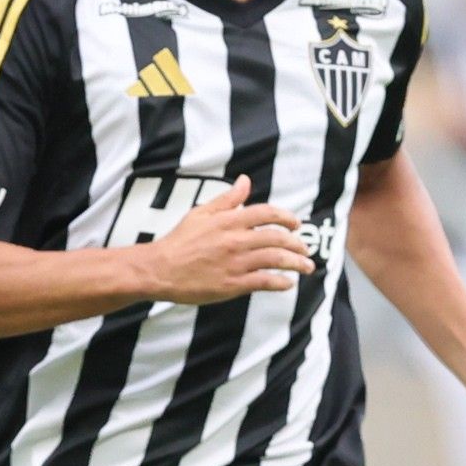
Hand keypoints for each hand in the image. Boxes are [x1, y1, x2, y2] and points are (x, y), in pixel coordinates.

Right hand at [127, 177, 317, 305]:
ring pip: (276, 260)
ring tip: (306, 267)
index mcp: (229, 221)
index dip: (287, 218)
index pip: (267, 213)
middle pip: (277, 238)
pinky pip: (264, 282)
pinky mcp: (232, 284)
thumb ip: (227, 199)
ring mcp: (235, 263)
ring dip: (296, 263)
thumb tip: (245, 181)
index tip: (296, 225)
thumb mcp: (201, 213)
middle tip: (305, 250)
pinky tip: (288, 284)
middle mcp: (236, 240)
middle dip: (297, 244)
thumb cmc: (179, 241)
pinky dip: (280, 282)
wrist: (159, 269)